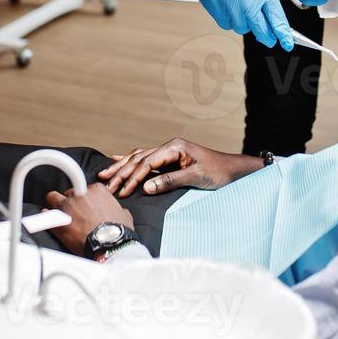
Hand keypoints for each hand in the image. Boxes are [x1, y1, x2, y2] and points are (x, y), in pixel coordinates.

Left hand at [43, 183, 134, 254]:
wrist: (108, 245)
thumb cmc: (117, 231)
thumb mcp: (124, 214)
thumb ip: (116, 208)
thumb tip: (118, 211)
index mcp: (97, 190)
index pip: (86, 188)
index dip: (85, 199)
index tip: (86, 206)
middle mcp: (80, 194)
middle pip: (69, 192)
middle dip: (71, 202)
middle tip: (74, 213)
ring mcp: (67, 206)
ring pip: (53, 197)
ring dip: (55, 205)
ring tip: (58, 213)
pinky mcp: (58, 220)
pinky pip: (45, 214)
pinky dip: (47, 218)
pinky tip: (50, 222)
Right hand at [98, 138, 264, 197]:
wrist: (233, 169)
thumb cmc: (218, 172)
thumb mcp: (197, 177)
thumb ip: (171, 181)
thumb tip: (146, 187)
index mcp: (174, 147)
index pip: (147, 162)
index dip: (133, 177)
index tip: (121, 191)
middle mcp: (169, 147)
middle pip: (139, 159)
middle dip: (121, 173)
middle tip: (106, 186)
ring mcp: (168, 152)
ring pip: (139, 158)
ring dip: (122, 168)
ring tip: (104, 175)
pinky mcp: (169, 160)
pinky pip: (145, 160)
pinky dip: (130, 161)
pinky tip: (117, 160)